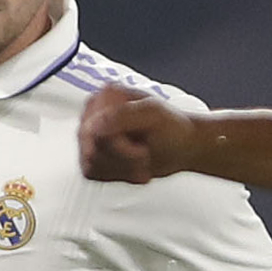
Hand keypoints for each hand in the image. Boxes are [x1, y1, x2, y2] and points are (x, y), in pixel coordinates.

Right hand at [78, 84, 197, 185]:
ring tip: (142, 159)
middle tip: (144, 154)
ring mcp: (90, 135)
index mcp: (107, 95)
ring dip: (123, 168)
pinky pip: (92, 173)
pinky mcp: (92, 155)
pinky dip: (117, 175)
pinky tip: (133, 167)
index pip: (93, 128)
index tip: (141, 147)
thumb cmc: (173, 128)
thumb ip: (124, 116)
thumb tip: (95, 126)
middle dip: (123, 158)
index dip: (117, 144)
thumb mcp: (154, 115)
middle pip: (91, 148)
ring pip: (91, 163)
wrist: (181, 147)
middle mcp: (94, 112)